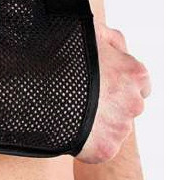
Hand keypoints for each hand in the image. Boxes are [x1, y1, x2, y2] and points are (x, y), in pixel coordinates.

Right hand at [76, 23, 150, 163]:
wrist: (40, 80)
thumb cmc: (63, 50)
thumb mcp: (89, 30)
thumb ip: (109, 38)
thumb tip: (117, 46)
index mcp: (135, 73)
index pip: (138, 82)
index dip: (118, 80)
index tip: (100, 80)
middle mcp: (134, 102)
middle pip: (127, 105)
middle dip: (110, 101)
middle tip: (82, 93)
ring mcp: (121, 128)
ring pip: (115, 126)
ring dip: (99, 121)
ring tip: (71, 108)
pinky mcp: (105, 148)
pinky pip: (101, 146)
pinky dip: (88, 140)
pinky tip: (69, 124)